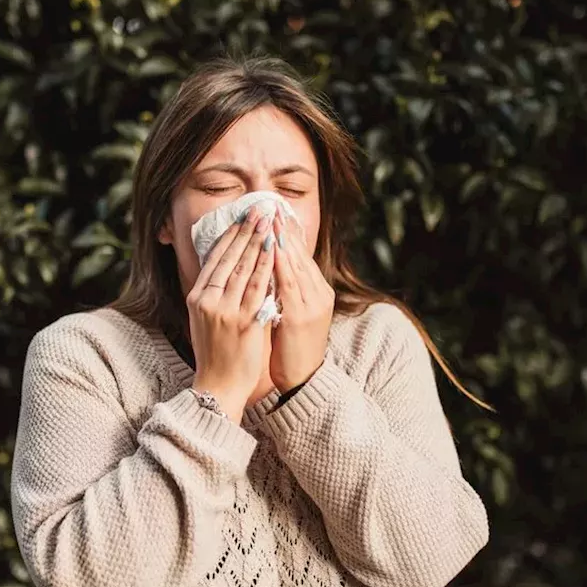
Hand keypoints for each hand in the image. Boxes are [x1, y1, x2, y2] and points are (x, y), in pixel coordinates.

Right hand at [188, 205, 276, 422]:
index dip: (230, 235)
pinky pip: (258, 289)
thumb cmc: (215, 353)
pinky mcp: (244, 322)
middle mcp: (208, 301)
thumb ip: (213, 294)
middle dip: (246, 231)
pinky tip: (275, 251)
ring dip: (258, 242)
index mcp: (197, 297)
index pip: (214, 259)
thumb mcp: (204, 319)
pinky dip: (267, 267)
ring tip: (269, 222)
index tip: (241, 217)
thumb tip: (224, 268)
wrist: (218, 385)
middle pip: (229, 258)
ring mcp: (226, 311)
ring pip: (244, 269)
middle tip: (259, 209)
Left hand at [270, 214, 334, 392]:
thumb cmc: (292, 349)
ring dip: (283, 240)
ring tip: (271, 218)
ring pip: (296, 264)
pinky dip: (281, 264)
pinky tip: (272, 248)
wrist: (303, 381)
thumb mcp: (290, 314)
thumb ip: (284, 292)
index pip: (302, 256)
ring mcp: (312, 304)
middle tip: (271, 205)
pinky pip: (290, 284)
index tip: (275, 213)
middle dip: (284, 229)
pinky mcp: (302, 316)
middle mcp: (318, 294)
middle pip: (301, 254)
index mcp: (316, 292)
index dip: (289, 233)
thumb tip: (268, 270)